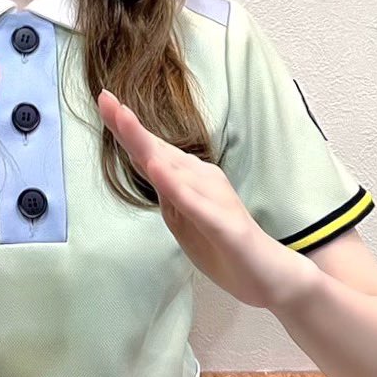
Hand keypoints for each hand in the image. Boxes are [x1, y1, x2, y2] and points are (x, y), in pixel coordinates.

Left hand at [96, 89, 315, 309]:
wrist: (272, 278)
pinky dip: (175, 186)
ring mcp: (214, 200)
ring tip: (122, 118)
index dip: (126, 128)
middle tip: (105, 98)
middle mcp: (202, 181)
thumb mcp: (186, 222)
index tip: (104, 100)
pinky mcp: (226, 225)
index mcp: (189, 181)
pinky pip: (196, 204)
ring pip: (173, 170)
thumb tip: (150, 168)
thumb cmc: (226, 249)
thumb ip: (168, 194)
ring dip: (146, 145)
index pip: (151, 152)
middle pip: (157, 151)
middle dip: (128, 126)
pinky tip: (157, 169)